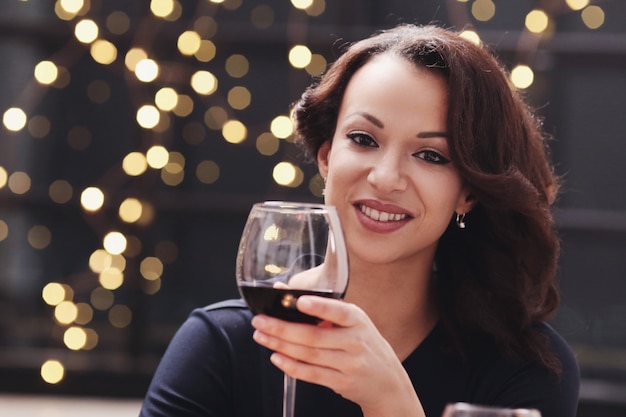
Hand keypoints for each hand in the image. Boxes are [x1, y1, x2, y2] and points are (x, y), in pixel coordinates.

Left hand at [251, 295, 424, 416]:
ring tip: (262, 336)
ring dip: (281, 345)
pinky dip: (291, 366)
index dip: (319, 307)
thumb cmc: (364, 345)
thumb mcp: (353, 323)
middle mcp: (355, 341)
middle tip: (260, 321)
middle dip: (282, 328)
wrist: (387, 382)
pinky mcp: (342, 382)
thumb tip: (284, 291)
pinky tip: (276, 357)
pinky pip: (312, 374)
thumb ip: (323, 310)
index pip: (338, 311)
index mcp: (357, 320)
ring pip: (309, 354)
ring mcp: (350, 363)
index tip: (300, 301)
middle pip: (314, 336)